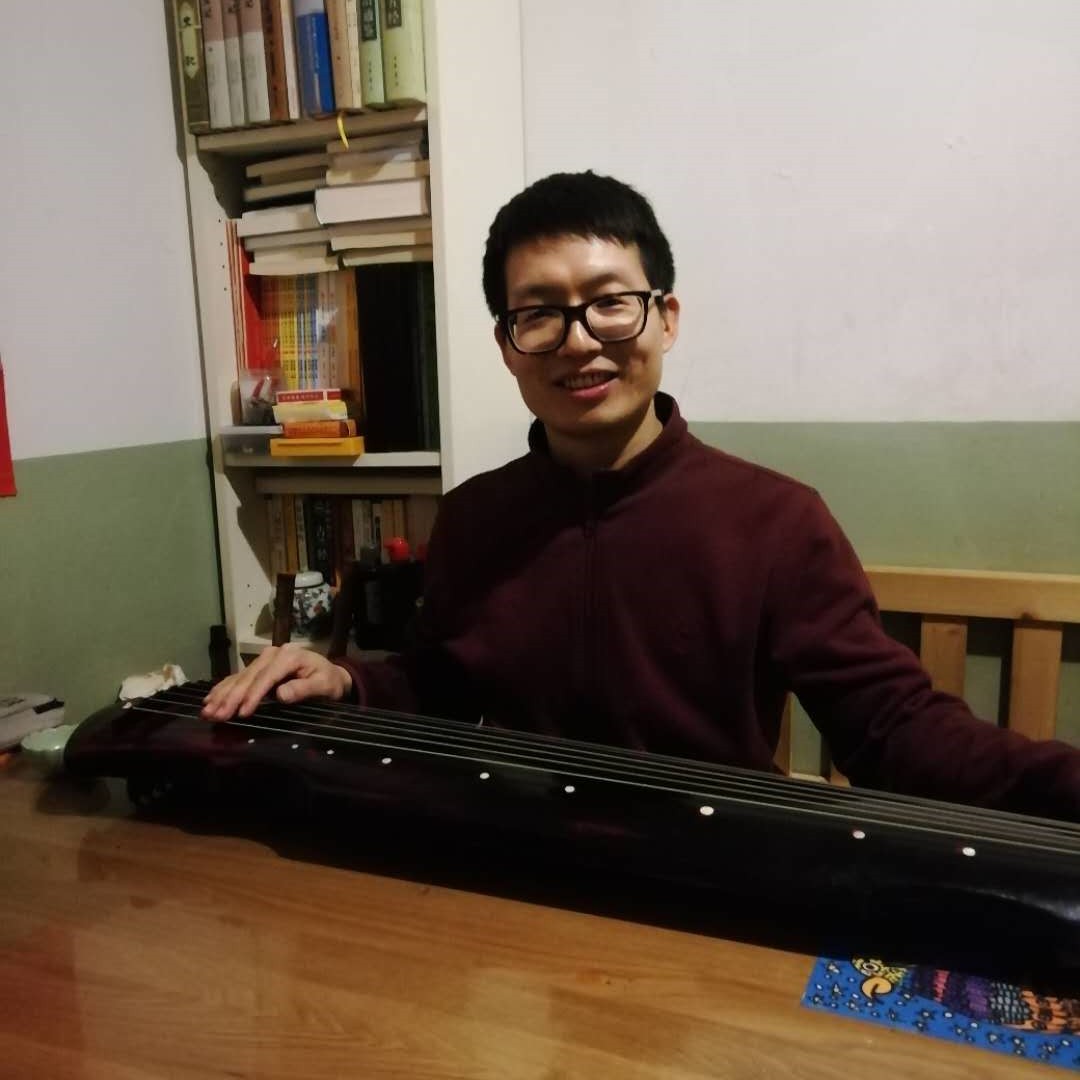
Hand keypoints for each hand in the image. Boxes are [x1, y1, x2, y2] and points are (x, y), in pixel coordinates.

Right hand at [201, 644, 351, 720]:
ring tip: (207, 712)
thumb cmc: (328, 682)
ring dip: (222, 695)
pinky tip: (210, 700)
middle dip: (231, 698)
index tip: (241, 713)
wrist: (331, 674)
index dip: (253, 696)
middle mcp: (273, 654)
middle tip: (215, 716)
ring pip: (239, 677)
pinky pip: (238, 677)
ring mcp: (264, 658)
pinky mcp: (259, 666)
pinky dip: (223, 689)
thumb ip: (304, 689)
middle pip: (249, 677)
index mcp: (289, 656)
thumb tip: (281, 694)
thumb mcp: (324, 685)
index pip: (266, 677)